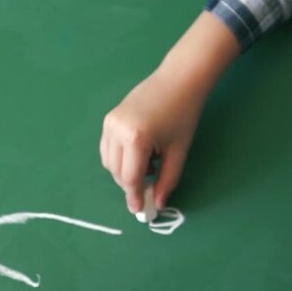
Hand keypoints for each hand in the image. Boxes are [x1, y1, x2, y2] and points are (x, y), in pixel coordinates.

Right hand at [100, 71, 202, 212]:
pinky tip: (142, 153)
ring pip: (108, 161)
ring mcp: (109, 122)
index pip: (130, 178)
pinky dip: (120, 158)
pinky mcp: (108, 118)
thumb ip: (167, 180)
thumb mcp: (178, 151)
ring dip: (125, 172)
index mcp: (136, 138)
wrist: (178, 79)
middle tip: (150, 189)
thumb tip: (158, 203)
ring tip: (151, 163)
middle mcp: (117, 129)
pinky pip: (107, 148)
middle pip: (116, 172)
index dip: (135, 196)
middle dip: (130, 185)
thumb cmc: (184, 114)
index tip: (140, 210)